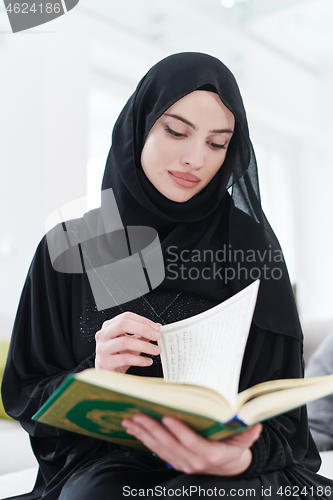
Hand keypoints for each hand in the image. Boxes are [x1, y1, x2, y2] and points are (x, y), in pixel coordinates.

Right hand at [95, 312, 160, 372]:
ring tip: (155, 350)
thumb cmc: (117, 357)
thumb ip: (141, 335)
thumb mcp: (130, 344)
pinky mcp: (104, 362)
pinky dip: (139, 360)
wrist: (106, 375)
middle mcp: (103, 335)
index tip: (156, 327)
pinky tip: (148, 361)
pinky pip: (125, 358)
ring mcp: (102, 348)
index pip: (126, 316)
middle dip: (143, 329)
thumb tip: (156, 328)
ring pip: (125, 342)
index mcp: (109, 326)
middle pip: (123, 324)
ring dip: (144, 346)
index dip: (143, 321)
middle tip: (156, 336)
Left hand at [122, 413, 261, 475]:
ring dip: (143, 434)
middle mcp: (193, 461)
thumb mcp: (243, 443)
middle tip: (138, 414)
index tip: (167, 417)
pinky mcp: (174, 462)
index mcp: (210, 455)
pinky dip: (144, 440)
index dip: (179, 431)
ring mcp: (182, 463)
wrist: (228, 470)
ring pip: (159, 448)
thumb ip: (247, 433)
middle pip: (169, 445)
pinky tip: (134, 429)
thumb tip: (255, 423)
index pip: (192, 442)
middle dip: (152, 429)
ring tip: (129, 420)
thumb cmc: (234, 450)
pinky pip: (156, 451)